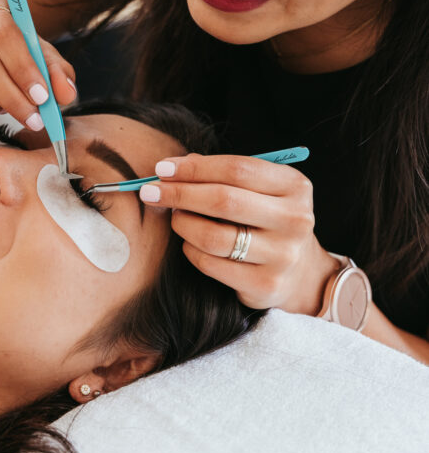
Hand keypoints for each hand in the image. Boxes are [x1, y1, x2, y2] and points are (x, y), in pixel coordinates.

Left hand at [140, 154, 337, 314]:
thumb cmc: (267, 218)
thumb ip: (222, 175)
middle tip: (150, 191)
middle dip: (179, 193)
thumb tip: (171, 169)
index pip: (237, 169)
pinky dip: (191, 250)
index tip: (162, 168)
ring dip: (183, 224)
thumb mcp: (259, 189)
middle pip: (223, 200)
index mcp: (294, 186)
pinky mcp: (265, 284)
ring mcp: (282, 255)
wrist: (301, 272)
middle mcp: (294, 220)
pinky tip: (189, 243)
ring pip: (213, 236)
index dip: (194, 167)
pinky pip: (211, 264)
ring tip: (175, 218)